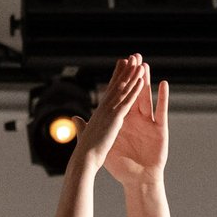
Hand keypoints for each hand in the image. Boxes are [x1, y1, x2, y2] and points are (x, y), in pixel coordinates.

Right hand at [70, 54, 148, 174]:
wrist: (84, 161)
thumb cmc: (85, 151)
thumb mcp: (84, 134)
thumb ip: (81, 125)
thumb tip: (75, 118)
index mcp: (99, 112)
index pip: (110, 91)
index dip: (116, 77)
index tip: (122, 65)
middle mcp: (104, 108)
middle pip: (117, 85)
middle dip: (125, 70)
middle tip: (132, 56)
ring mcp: (110, 112)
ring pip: (123, 90)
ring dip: (132, 75)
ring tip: (139, 62)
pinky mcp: (116, 119)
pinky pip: (128, 102)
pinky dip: (135, 90)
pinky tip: (142, 80)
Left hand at [102, 59, 167, 186]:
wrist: (138, 180)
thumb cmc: (122, 166)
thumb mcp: (104, 144)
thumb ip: (92, 129)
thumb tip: (76, 119)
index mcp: (124, 120)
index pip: (121, 96)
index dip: (119, 81)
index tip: (118, 64)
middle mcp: (137, 118)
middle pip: (134, 92)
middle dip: (134, 75)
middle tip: (133, 56)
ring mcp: (149, 122)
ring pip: (147, 97)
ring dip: (146, 82)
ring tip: (145, 65)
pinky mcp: (160, 129)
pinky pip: (161, 111)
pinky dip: (163, 98)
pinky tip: (163, 85)